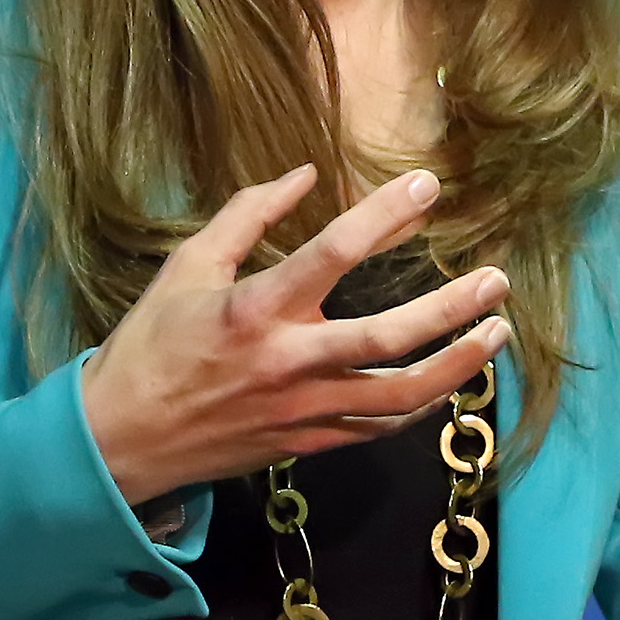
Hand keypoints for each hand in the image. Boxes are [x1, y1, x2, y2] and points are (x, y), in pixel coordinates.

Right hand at [79, 165, 512, 508]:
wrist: (122, 440)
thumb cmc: (152, 345)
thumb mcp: (187, 266)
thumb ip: (247, 216)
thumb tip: (304, 174)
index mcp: (253, 310)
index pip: (332, 252)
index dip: (384, 214)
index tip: (428, 185)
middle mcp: (287, 363)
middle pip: (388, 336)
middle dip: (452, 308)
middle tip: (498, 280)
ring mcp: (302, 411)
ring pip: (399, 395)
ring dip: (457, 365)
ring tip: (497, 333)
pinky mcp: (308, 445)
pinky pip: (380, 428)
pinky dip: (422, 404)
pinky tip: (451, 378)